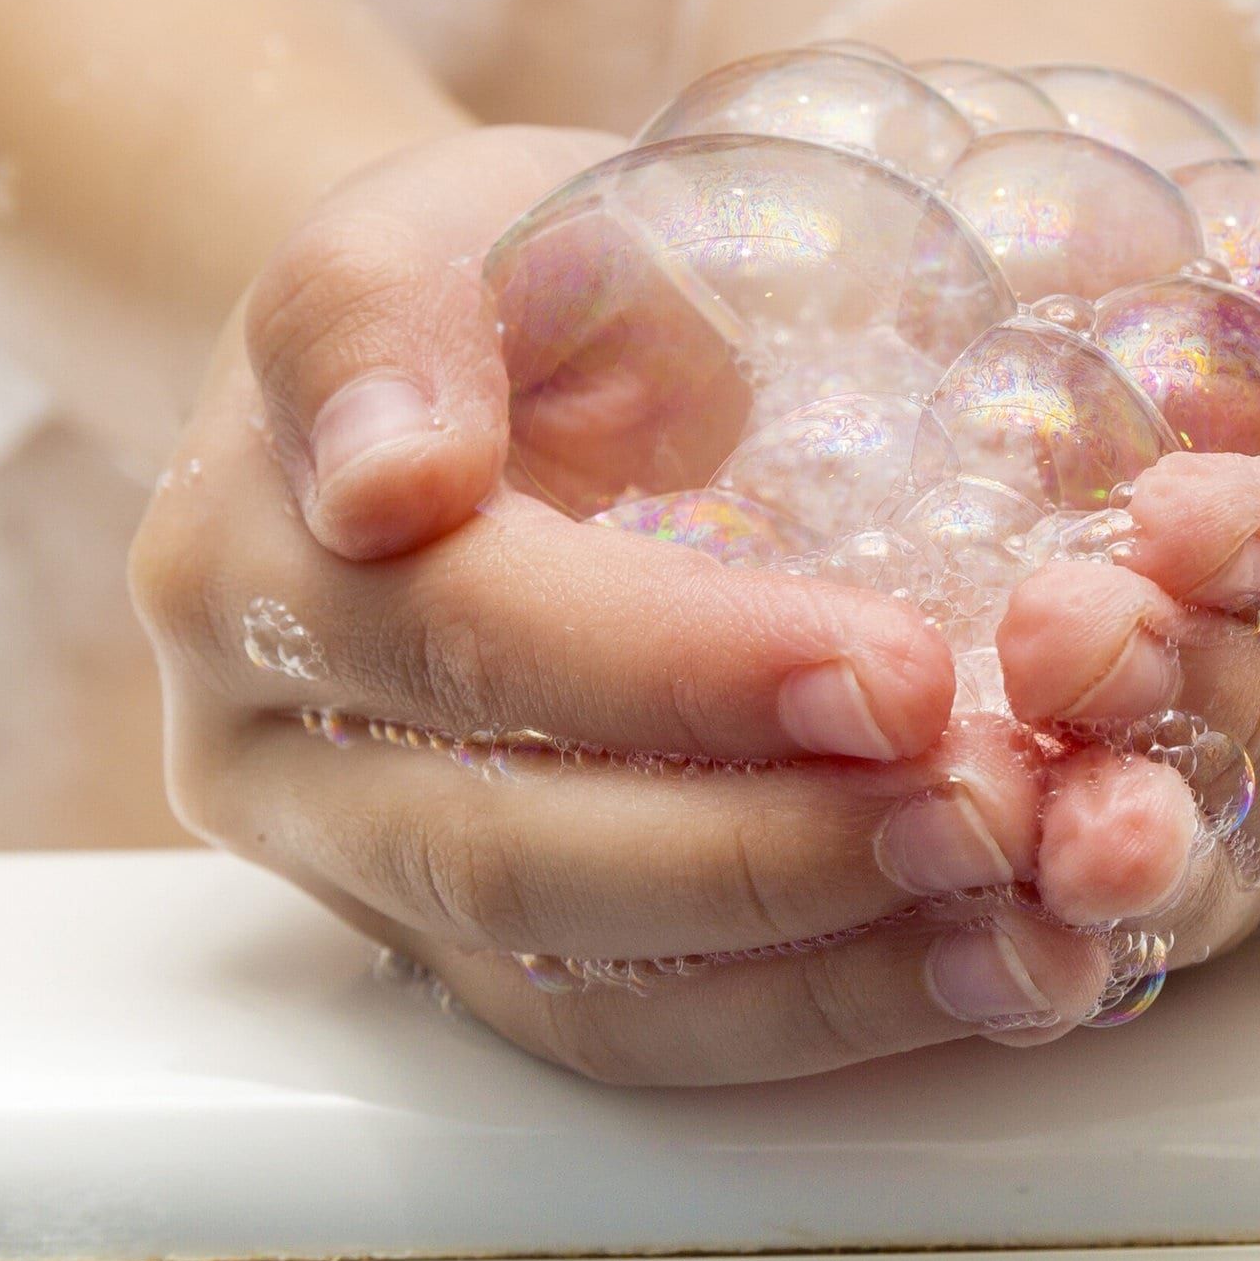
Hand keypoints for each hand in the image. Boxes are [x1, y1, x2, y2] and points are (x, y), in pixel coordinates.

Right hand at [131, 127, 1126, 1086]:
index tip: (897, 670)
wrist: (452, 384)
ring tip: (1010, 922)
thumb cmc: (485, 285)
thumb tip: (387, 482)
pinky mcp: (462, 943)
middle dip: (770, 850)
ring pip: (567, 989)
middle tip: (984, 810)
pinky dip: (800, 1020)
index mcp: (249, 545)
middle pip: (511, 851)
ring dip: (810, 973)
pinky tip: (960, 970)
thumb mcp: (436, 228)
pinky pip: (617, 1032)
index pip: (467, 632)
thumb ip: (392, 321)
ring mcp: (363, 868)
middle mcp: (275, 743)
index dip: (680, 670)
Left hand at [997, 145, 1259, 959]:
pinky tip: (996, 914)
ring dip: (1152, 849)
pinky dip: (1056, 936)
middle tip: (1069, 637)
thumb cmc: (1177, 250)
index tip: (1181, 517)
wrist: (998, 289)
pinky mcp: (1118, 855)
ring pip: (1249, 867)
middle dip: (1224, 705)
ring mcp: (1241, 792)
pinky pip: (1114, 935)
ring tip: (1054, 822)